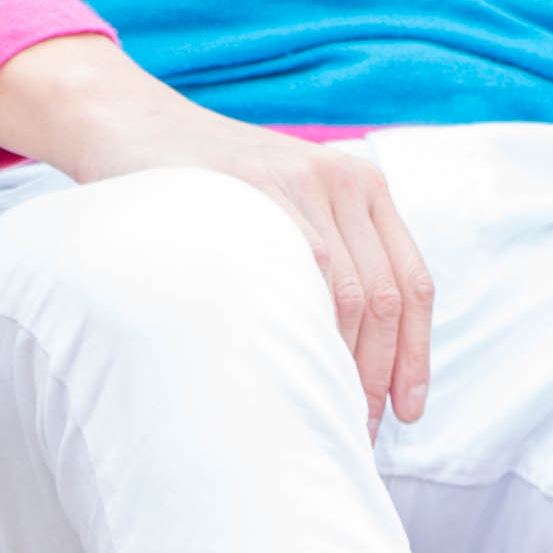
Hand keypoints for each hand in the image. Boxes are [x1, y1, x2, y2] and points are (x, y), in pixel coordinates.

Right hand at [0, 33, 433, 426]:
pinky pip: (300, 271)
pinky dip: (305, 328)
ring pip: (349, 293)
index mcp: (362, 186)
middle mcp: (342, 180)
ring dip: (345, 364)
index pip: (413, 283)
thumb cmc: (210, 182)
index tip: (408, 409)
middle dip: (380, 374)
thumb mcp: (287, 200)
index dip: (416, 355)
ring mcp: (299, 182)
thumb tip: (360, 359)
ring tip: (325, 413)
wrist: (135, 124)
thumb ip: (329, 251)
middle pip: (387, 297)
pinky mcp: (255, 190)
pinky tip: (292, 366)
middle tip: (360, 428)